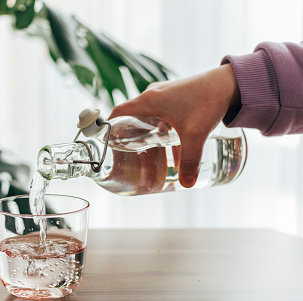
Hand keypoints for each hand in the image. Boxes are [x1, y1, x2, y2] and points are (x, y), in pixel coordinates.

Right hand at [109, 64, 239, 187]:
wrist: (230, 82)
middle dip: (128, 131)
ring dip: (145, 127)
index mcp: (148, 100)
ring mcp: (165, 92)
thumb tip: (186, 183)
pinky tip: (169, 136)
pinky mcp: (176, 94)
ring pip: (147, 111)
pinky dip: (159, 122)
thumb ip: (190, 161)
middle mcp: (153, 94)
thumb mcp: (195, 135)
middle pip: (131, 113)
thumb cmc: (208, 101)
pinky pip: (160, 109)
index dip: (109, 124)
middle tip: (127, 148)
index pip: (119, 111)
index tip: (105, 138)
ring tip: (147, 145)